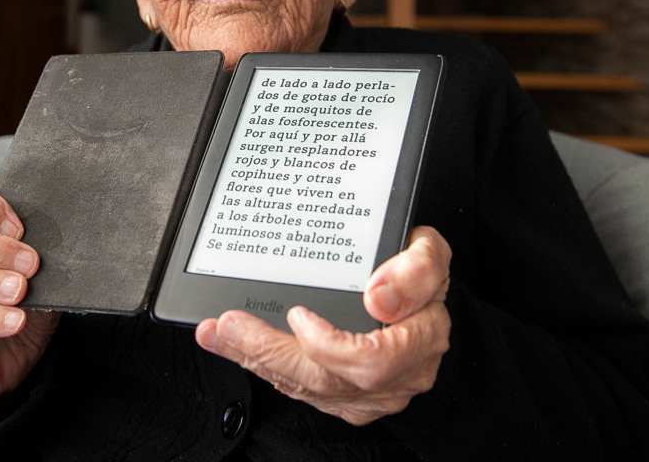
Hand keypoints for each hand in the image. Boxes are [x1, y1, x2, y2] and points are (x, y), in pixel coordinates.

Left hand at [195, 225, 451, 425]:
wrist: (419, 292)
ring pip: (306, 387)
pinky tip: (238, 346)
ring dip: (256, 358)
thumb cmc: (419, 272)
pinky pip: (301, 388)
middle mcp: (397, 377)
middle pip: (325, 380)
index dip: (329, 345)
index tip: (298, 315)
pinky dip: (265, 366)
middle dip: (270, 352)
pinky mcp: (345, 396)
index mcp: (420, 341)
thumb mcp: (429, 252)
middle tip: (229, 324)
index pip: (372, 361)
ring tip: (219, 332)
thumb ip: (415, 269)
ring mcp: (370, 393)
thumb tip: (379, 298)